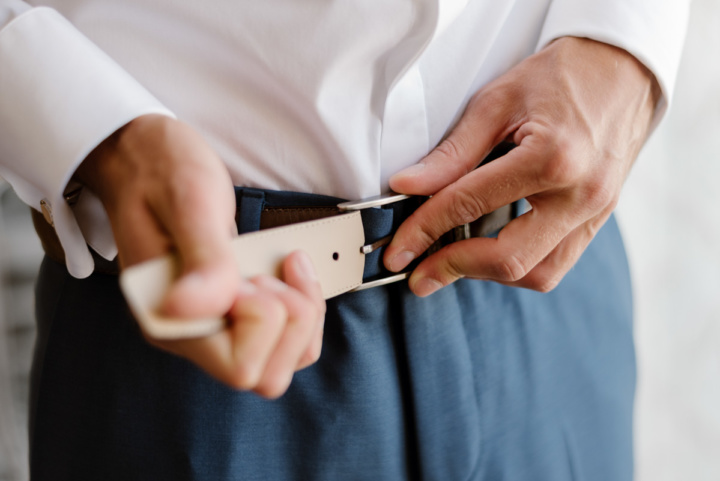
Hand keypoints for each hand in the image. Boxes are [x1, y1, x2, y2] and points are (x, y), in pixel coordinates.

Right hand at [76, 114, 325, 396]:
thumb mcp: (190, 202)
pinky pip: (286, 333)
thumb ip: (203, 258)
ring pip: (283, 358)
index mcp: (169, 319)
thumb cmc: (161, 170)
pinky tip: (289, 268)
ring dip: (302, 311)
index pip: (240, 367)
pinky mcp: (233, 311)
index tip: (251, 271)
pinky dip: (303, 303)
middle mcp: (190, 333)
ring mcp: (213, 324)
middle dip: (292, 320)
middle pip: (267, 374)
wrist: (143, 156)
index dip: (264, 319)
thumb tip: (190, 309)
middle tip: (271, 269)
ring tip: (282, 265)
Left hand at [384, 37, 660, 294]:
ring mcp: (596, 212)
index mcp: (553, 158)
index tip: (398, 251)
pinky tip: (489, 250)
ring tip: (453, 261)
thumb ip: (451, 153)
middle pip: (510, 260)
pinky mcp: (599, 219)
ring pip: (539, 274)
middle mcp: (581, 194)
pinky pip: (557, 262)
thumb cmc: (560, 76)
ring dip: (489, 274)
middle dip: (455, 270)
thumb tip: (407, 187)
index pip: (470, 206)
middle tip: (418, 275)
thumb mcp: (496, 102)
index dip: (424, 231)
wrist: (623, 68)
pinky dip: (518, 265)